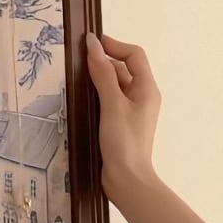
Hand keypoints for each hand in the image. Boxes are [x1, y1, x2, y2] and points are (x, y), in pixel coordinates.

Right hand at [86, 33, 161, 202]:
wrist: (126, 179)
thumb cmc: (124, 142)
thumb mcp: (112, 104)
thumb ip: (102, 74)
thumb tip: (92, 46)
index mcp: (147, 88)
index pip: (134, 55)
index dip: (114, 45)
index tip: (90, 43)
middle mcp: (141, 97)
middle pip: (123, 68)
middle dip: (103, 61)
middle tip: (77, 60)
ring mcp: (130, 111)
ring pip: (114, 85)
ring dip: (97, 78)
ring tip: (76, 79)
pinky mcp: (118, 123)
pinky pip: (108, 101)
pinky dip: (95, 95)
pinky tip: (81, 99)